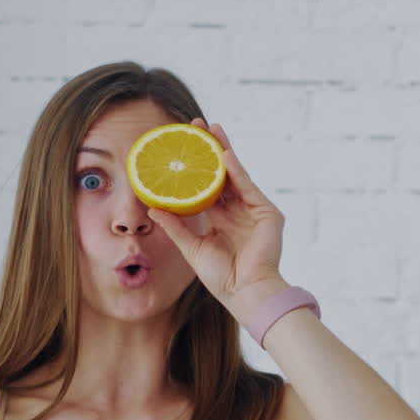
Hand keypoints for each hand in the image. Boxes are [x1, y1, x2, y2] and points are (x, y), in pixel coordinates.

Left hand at [146, 119, 284, 310]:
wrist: (245, 293)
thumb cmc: (222, 278)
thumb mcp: (192, 247)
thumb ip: (175, 226)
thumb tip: (153, 207)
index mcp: (221, 219)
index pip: (206, 186)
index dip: (195, 168)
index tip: (182, 148)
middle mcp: (238, 211)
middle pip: (222, 174)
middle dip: (210, 150)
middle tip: (196, 126)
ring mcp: (253, 210)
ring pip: (236, 174)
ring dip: (223, 151)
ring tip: (211, 129)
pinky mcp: (267, 213)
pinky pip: (248, 186)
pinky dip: (237, 171)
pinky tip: (224, 155)